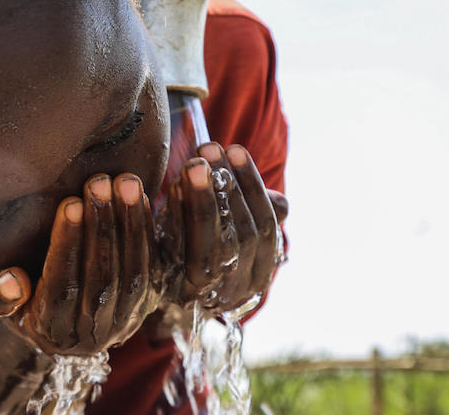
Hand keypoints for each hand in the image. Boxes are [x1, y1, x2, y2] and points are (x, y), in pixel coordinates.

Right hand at [0, 174, 160, 355]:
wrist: (61, 314)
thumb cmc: (20, 294)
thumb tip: (12, 283)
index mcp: (51, 331)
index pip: (62, 288)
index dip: (66, 245)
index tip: (68, 203)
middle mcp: (92, 334)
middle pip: (102, 279)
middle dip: (101, 228)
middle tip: (98, 183)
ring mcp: (125, 320)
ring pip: (134, 273)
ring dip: (130, 224)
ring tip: (123, 182)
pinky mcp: (150, 302)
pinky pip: (157, 268)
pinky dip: (149, 231)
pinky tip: (141, 196)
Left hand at [156, 142, 287, 313]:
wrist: (166, 299)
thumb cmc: (208, 250)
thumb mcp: (238, 234)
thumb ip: (257, 216)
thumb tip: (281, 204)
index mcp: (259, 272)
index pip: (264, 228)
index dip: (252, 188)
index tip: (236, 149)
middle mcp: (236, 289)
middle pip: (238, 236)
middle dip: (224, 189)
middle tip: (209, 148)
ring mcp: (203, 294)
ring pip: (207, 247)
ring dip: (199, 200)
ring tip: (192, 163)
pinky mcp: (170, 294)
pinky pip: (174, 254)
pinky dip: (173, 218)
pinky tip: (170, 189)